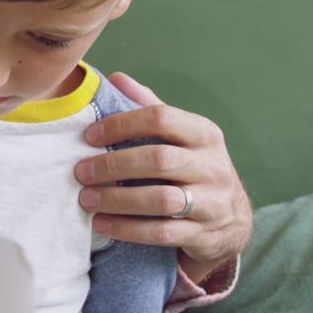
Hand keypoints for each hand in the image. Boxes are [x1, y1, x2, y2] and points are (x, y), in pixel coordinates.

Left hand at [76, 72, 252, 282]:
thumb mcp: (180, 134)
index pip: (161, 117)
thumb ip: (148, 106)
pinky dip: (127, 229)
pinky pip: (162, 233)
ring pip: (161, 200)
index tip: (89, 135)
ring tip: (86, 199)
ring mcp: (212, 202)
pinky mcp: (204, 234)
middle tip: (81, 172)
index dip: (121, 124)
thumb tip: (115, 78)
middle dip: (114, 165)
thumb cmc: (192, 166)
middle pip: (159, 159)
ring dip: (117, 200)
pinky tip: (101, 224)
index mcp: (203, 133)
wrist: (232, 218)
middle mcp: (212, 165)